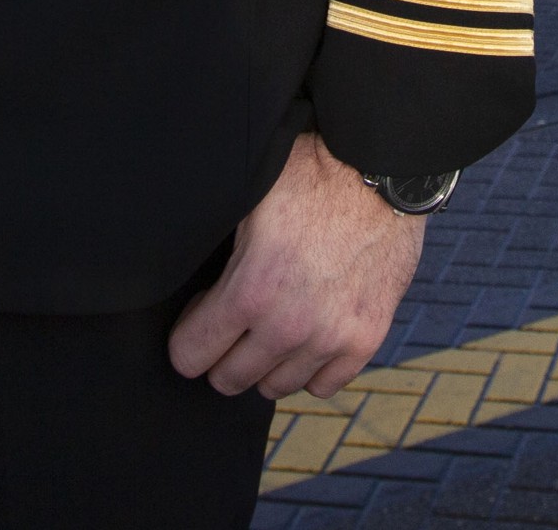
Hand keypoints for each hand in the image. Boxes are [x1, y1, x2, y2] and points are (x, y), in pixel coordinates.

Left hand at [166, 130, 426, 399]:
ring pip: (275, 387)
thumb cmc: (309, 176)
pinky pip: (323, 385)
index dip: (188, 334)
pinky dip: (311, 367)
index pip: (189, 356)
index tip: (201, 315)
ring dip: (266, 362)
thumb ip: (215, 254)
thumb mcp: (245, 204)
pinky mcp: (366, 339)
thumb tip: (178, 270)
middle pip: (229, 380)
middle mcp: (289, 326)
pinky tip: (307, 335)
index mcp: (251, 291)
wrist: (379, 171)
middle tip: (234, 321)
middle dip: (221, 353)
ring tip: (272, 324)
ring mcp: (331, 337)